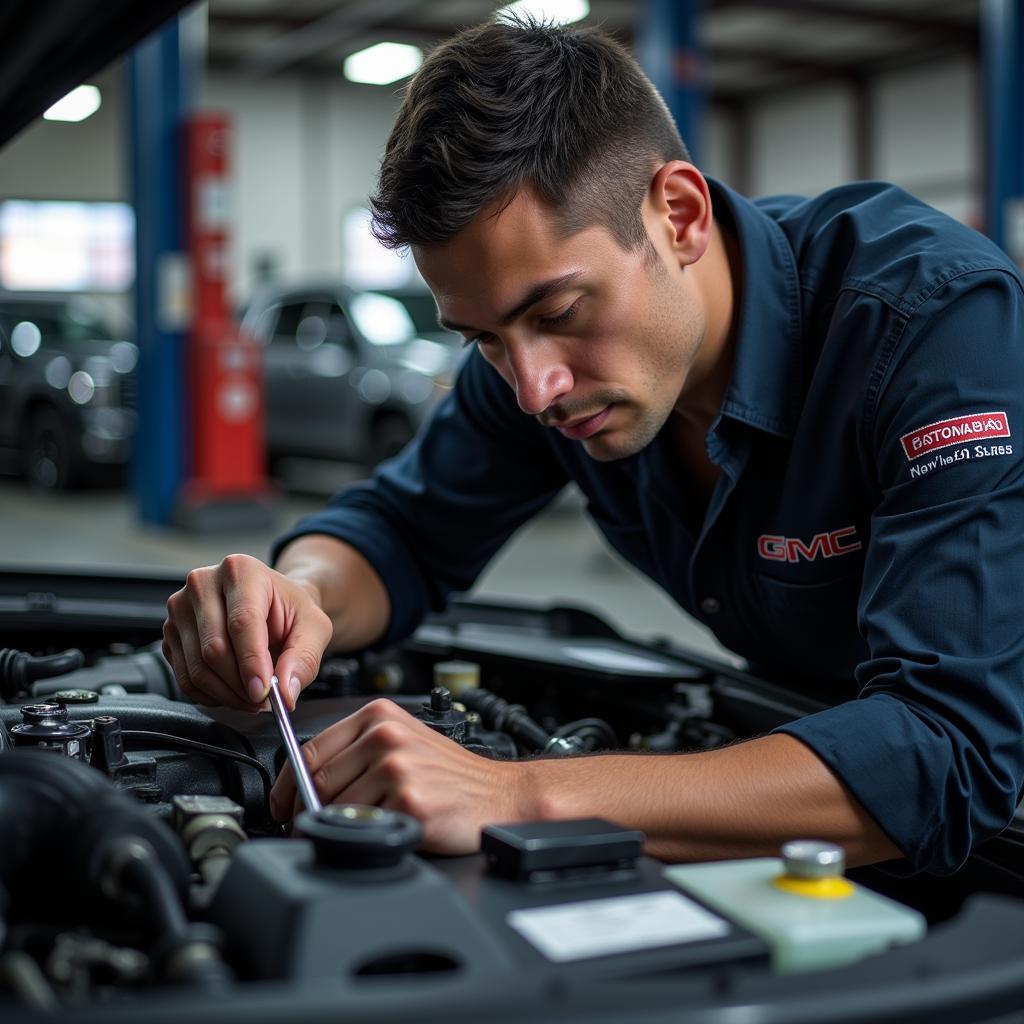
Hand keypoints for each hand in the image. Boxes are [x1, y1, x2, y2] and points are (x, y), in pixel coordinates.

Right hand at [162, 553, 333, 711]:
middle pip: (214, 649)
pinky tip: (233, 692)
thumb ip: (304, 658)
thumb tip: (284, 692)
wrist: (272, 605)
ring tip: (252, 697)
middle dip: (241, 685)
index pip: (241, 623)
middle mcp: (203, 583)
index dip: (252, 662)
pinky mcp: (171, 634)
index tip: (263, 691)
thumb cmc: (291, 611)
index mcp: (240, 570)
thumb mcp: (314, 627)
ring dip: (228, 694)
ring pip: (197, 668)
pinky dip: (211, 695)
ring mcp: (180, 609)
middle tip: (264, 699)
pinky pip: (184, 678)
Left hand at [270, 698, 525, 853]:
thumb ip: (357, 751)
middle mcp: (386, 736)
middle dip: (307, 813)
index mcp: (379, 716)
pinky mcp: (408, 802)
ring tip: (364, 829)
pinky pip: (364, 827)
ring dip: (338, 828)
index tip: (281, 807)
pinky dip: (369, 837)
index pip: (310, 749)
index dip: (286, 786)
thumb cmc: (451, 774)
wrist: (500, 795)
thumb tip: (302, 783)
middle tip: (312, 830)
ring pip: (335, 807)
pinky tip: (390, 830)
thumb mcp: (404, 742)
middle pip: (316, 781)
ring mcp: (397, 768)